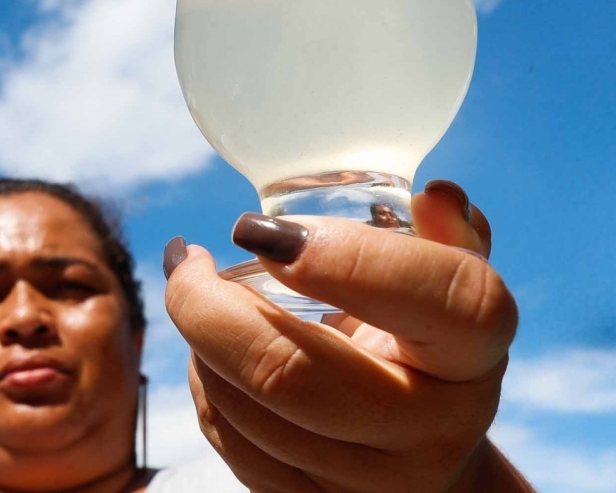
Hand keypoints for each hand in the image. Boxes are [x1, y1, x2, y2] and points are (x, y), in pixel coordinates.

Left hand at [163, 181, 530, 491]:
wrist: (430, 460)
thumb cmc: (427, 347)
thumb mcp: (448, 289)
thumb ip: (443, 238)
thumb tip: (435, 196)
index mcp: (472, 354)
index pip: (439, 301)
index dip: (348, 258)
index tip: (258, 230)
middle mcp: (430, 431)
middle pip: (289, 371)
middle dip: (208, 307)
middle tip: (188, 261)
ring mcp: (368, 483)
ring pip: (242, 409)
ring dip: (198, 343)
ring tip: (201, 300)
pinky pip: (227, 442)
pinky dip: (204, 386)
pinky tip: (209, 353)